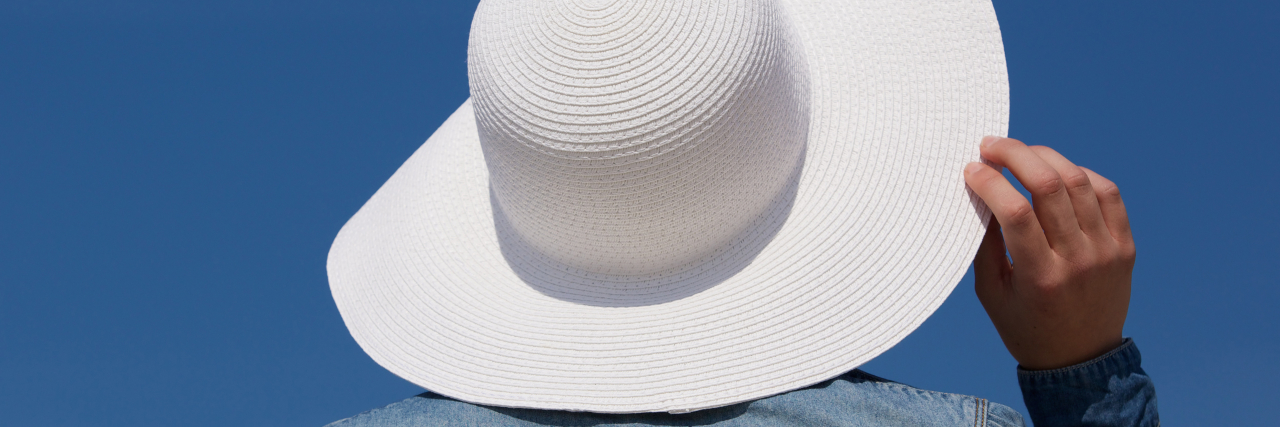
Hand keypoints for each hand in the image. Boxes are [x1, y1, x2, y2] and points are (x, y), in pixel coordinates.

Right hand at [962, 136, 1135, 369]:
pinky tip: (1059, 172)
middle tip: (991, 145)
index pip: (1015, 213)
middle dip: (1015, 155)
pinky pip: (1107, 193)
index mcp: (1041, 277)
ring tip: (1022, 154)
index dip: (990, 182)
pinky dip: (1080, 174)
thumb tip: (978, 194)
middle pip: (1049, 186)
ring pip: (1079, 182)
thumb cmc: (1026, 327)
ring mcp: (1106, 250)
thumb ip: (984, 245)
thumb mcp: (992, 294)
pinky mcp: (1125, 246)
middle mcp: (1078, 260)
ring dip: (1046, 157)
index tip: (971, 169)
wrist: (1082, 360)